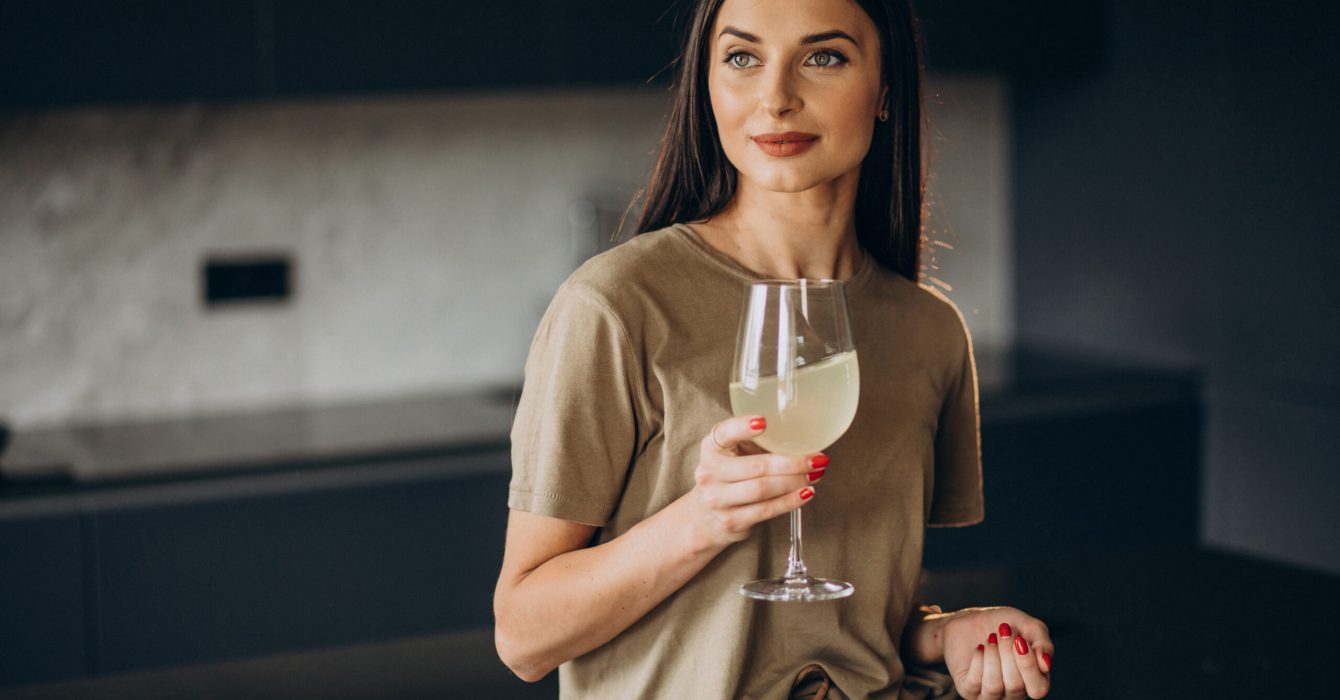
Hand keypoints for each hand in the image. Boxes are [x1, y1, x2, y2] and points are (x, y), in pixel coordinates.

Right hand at [687, 415, 826, 548]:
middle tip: (816, 458)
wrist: (705, 518)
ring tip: (815, 475)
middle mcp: (710, 472)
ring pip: (763, 489)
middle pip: (756, 466)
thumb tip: (803, 439)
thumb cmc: (728, 478)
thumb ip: (756, 444)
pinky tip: (806, 493)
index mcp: (711, 448)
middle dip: (792, 463)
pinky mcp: (731, 520)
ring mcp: (718, 499)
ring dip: (794, 482)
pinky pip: (766, 510)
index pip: (725, 434)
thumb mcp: (733, 454)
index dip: (742, 427)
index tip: (764, 422)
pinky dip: (790, 501)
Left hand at [943, 606, 1053, 698]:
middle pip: (1015, 685)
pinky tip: (979, 647)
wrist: (972, 619)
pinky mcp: (968, 690)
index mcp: (1034, 682)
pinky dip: (978, 659)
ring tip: (990, 638)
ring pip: (994, 686)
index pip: (1038, 689)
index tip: (1020, 639)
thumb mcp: (1029, 627)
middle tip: (1003, 630)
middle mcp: (1014, 694)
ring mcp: (990, 695)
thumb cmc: (1005, 626)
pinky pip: (974, 683)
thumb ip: (1043, 644)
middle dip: (1007, 653)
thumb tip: (1046, 665)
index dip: (1029, 665)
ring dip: (992, 655)